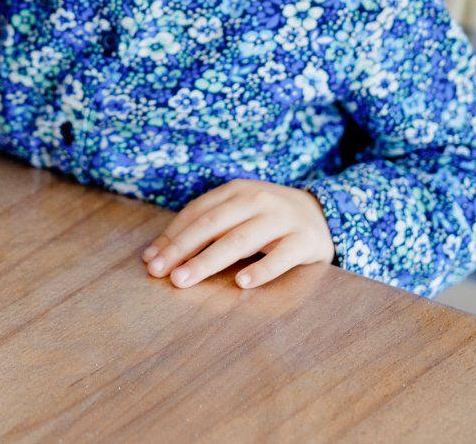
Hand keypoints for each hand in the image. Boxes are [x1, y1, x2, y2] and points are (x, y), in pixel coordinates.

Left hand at [142, 179, 334, 289]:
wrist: (323, 214)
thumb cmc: (267, 218)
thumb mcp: (238, 213)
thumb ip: (204, 230)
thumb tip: (155, 256)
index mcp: (236, 191)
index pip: (197, 212)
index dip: (172, 236)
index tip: (151, 260)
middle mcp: (257, 200)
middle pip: (213, 225)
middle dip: (183, 249)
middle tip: (162, 273)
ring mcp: (282, 219)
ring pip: (241, 240)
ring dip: (209, 260)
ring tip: (186, 279)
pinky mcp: (305, 240)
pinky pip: (282, 257)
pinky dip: (262, 270)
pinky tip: (242, 284)